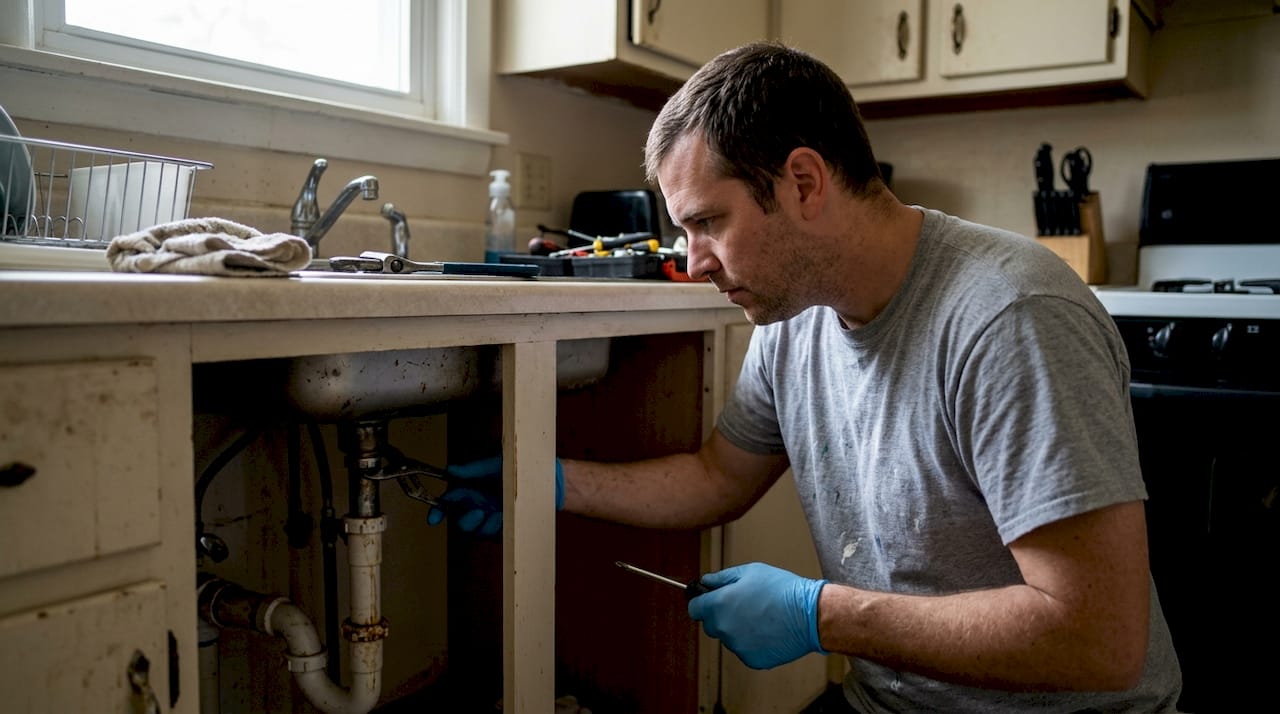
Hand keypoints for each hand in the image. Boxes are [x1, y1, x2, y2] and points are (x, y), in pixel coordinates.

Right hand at [425, 456, 563, 534]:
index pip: (449, 503)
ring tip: (499, 515)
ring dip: (486, 526)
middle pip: (460, 523)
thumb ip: (472, 470)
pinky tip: (507, 519)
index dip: (438, 511)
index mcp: (473, 490)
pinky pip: (495, 537)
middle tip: (480, 512)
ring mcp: (492, 519)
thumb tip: (451, 470)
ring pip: (477, 533)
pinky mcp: (505, 529)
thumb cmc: (521, 470)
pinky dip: (499, 530)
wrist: (548, 482)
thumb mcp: (495, 465)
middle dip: (466, 521)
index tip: (434, 518)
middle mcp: (480, 506)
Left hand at [687, 562, 826, 669]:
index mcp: (720, 604)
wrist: (809, 615)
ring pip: (729, 637)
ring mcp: (737, 646)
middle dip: (721, 615)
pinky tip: (767, 630)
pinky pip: (744, 649)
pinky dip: (752, 642)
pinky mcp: (751, 659)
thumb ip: (722, 578)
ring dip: (738, 629)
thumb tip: (705, 582)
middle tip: (743, 606)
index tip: (707, 601)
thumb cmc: (782, 590)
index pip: (694, 609)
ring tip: (761, 617)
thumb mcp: (750, 572)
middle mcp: (724, 628)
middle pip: (711, 625)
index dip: (701, 602)